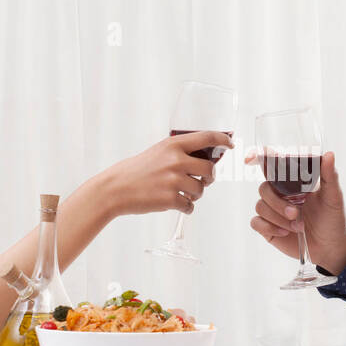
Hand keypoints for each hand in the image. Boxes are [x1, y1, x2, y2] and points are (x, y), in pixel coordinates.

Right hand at [101, 131, 233, 216]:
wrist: (115, 189)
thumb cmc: (136, 171)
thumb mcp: (157, 152)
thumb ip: (178, 153)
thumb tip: (203, 160)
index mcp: (173, 145)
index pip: (206, 137)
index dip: (222, 139)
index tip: (230, 144)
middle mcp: (176, 160)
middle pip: (210, 169)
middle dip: (209, 178)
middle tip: (203, 181)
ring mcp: (173, 180)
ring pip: (201, 190)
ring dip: (196, 195)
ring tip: (183, 194)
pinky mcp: (170, 199)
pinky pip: (190, 206)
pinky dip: (187, 207)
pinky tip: (178, 205)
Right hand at [248, 150, 345, 273]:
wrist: (330, 246)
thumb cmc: (332, 218)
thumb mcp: (333, 196)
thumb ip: (330, 175)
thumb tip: (329, 154)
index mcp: (293, 181)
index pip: (272, 164)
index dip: (258, 157)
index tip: (250, 159)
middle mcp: (280, 193)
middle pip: (264, 188)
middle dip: (278, 203)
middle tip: (296, 214)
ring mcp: (272, 210)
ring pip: (260, 206)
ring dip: (278, 218)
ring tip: (298, 227)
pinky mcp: (268, 227)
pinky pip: (256, 222)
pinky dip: (270, 227)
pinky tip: (285, 233)